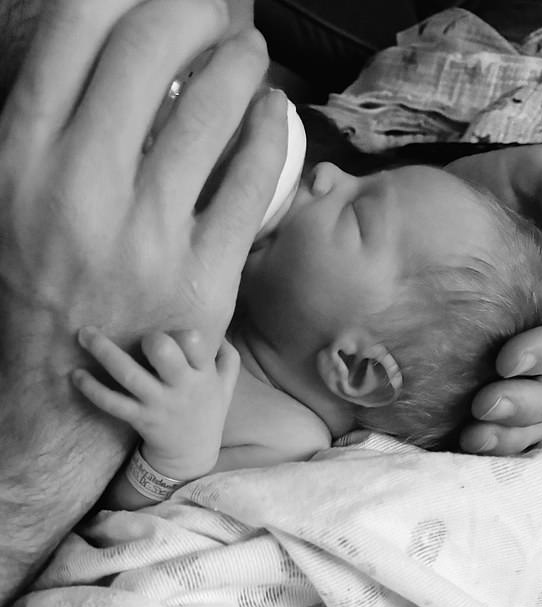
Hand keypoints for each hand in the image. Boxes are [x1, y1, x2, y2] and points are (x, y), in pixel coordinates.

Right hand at [0, 0, 284, 606]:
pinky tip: (274, 115)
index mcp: (20, 159)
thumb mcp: (13, 199)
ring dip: (240, 64)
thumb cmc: (42, 287)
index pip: (75, 30)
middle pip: (148, 50)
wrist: (66, 393)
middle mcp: (79, 188)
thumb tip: (102, 55)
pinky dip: (269, 135)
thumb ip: (49, 129)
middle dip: (192, 11)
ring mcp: (146, 235)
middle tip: (213, 14)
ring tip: (249, 56)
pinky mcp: (202, 277)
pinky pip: (250, 183)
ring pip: (209, 110)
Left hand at [73, 327, 239, 479]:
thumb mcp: (226, 386)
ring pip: (129, 375)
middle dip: (150, 339)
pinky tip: (76, 375)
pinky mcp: (139, 418)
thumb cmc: (207, 411)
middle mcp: (181, 387)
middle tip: (140, 336)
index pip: (196, 344)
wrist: (191, 455)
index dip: (183, 334)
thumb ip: (228, 357)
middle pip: (164, 354)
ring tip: (84, 335)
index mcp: (203, 374)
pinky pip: (112, 403)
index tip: (171, 333)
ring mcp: (158, 404)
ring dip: (104, 352)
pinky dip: (92, 389)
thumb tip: (220, 331)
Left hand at [446, 144, 541, 453]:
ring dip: (513, 431)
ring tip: (471, 437)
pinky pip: (505, 423)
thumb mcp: (535, 177)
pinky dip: (491, 438)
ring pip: (540, 413)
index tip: (507, 360)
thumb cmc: (485, 191)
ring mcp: (525, 362)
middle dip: (533, 402)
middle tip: (484, 407)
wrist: (419, 211)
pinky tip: (459, 443)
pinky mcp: (486, 378)